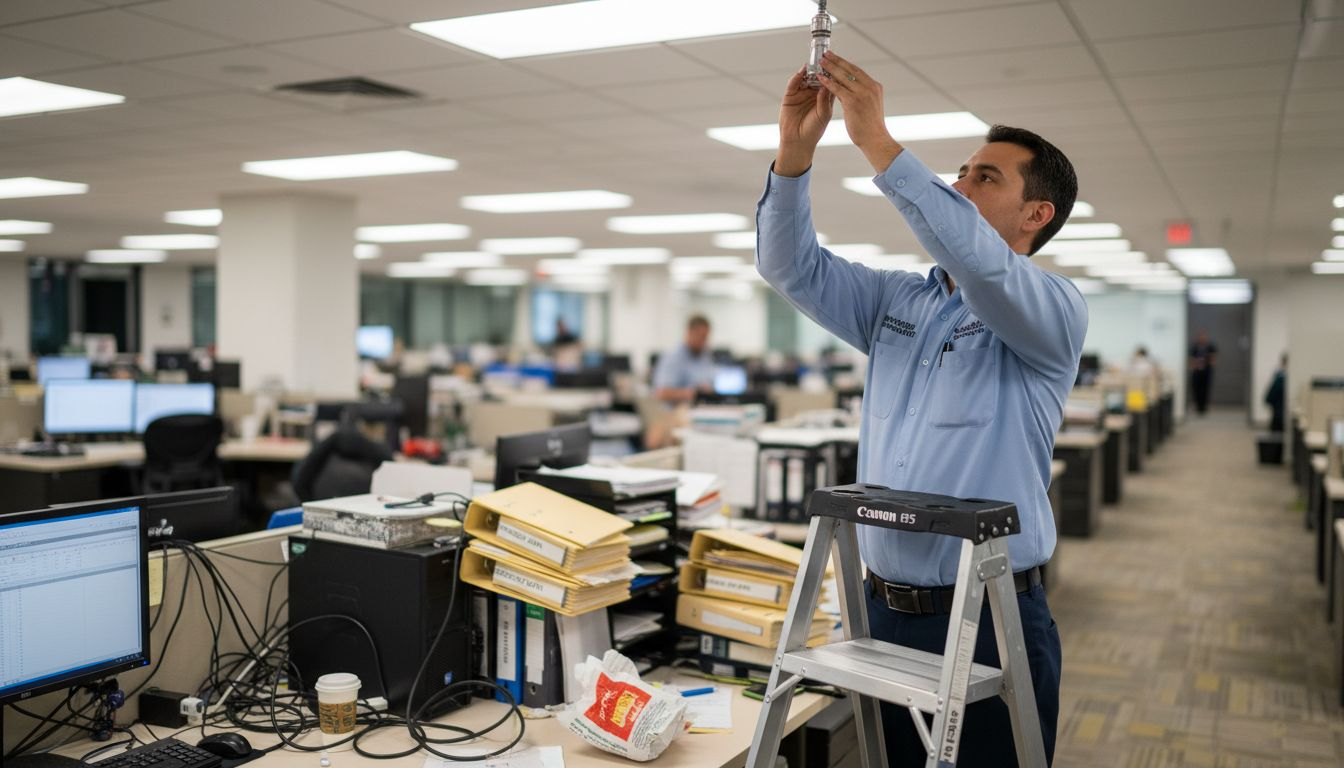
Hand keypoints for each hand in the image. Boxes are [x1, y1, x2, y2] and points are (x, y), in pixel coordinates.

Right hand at [775, 66, 833, 176]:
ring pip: (805, 77)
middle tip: (825, 56)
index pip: (830, 81)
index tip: (838, 62)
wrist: (798, 142)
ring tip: (814, 61)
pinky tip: (802, 71)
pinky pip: (793, 83)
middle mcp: (813, 92)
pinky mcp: (790, 96)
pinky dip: (797, 76)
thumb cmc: (814, 130)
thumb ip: (825, 100)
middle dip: (821, 66)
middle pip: (817, 75)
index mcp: (825, 97)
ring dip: (809, 69)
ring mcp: (801, 93)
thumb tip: (828, 84)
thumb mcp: (824, 114)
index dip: (833, 72)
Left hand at [816, 51, 901, 172]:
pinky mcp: (853, 101)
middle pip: (850, 69)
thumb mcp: (869, 106)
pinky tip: (820, 78)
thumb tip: (850, 89)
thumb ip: (861, 95)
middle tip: (826, 54)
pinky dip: (828, 82)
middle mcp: (870, 87)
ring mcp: (862, 93)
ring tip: (820, 62)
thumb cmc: (871, 127)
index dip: (845, 63)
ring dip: (830, 68)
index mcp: (874, 87)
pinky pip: (837, 88)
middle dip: (837, 60)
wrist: (875, 139)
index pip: (857, 71)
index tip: (836, 57)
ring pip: (843, 76)